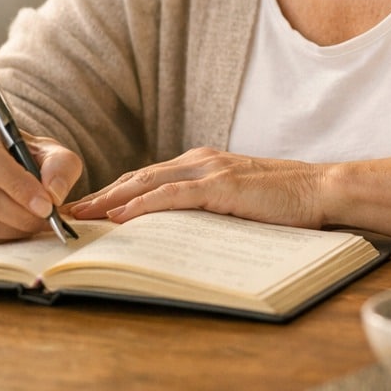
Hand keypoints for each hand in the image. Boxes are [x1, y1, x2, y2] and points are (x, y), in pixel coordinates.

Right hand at [0, 111, 83, 243]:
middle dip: (21, 215)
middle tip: (46, 221)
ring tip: (34, 225)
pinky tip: (15, 228)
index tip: (47, 205)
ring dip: (13, 230)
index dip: (20, 187)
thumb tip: (54, 194)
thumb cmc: (20, 154)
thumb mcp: (47, 150)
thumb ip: (60, 166)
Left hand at [66, 147, 325, 229]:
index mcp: (203, 164)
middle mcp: (200, 161)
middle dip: (102, 194)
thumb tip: (179, 228)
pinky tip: (119, 215)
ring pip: (148, 183)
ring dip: (111, 199)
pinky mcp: (221, 186)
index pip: (149, 177)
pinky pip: (172, 196)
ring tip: (82, 214)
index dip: (117, 191)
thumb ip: (208, 206)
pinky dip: (141, 205)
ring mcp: (210, 171)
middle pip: (139, 177)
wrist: (321, 189)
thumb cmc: (285, 201)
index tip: (90, 206)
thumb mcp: (238, 201)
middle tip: (70, 210)